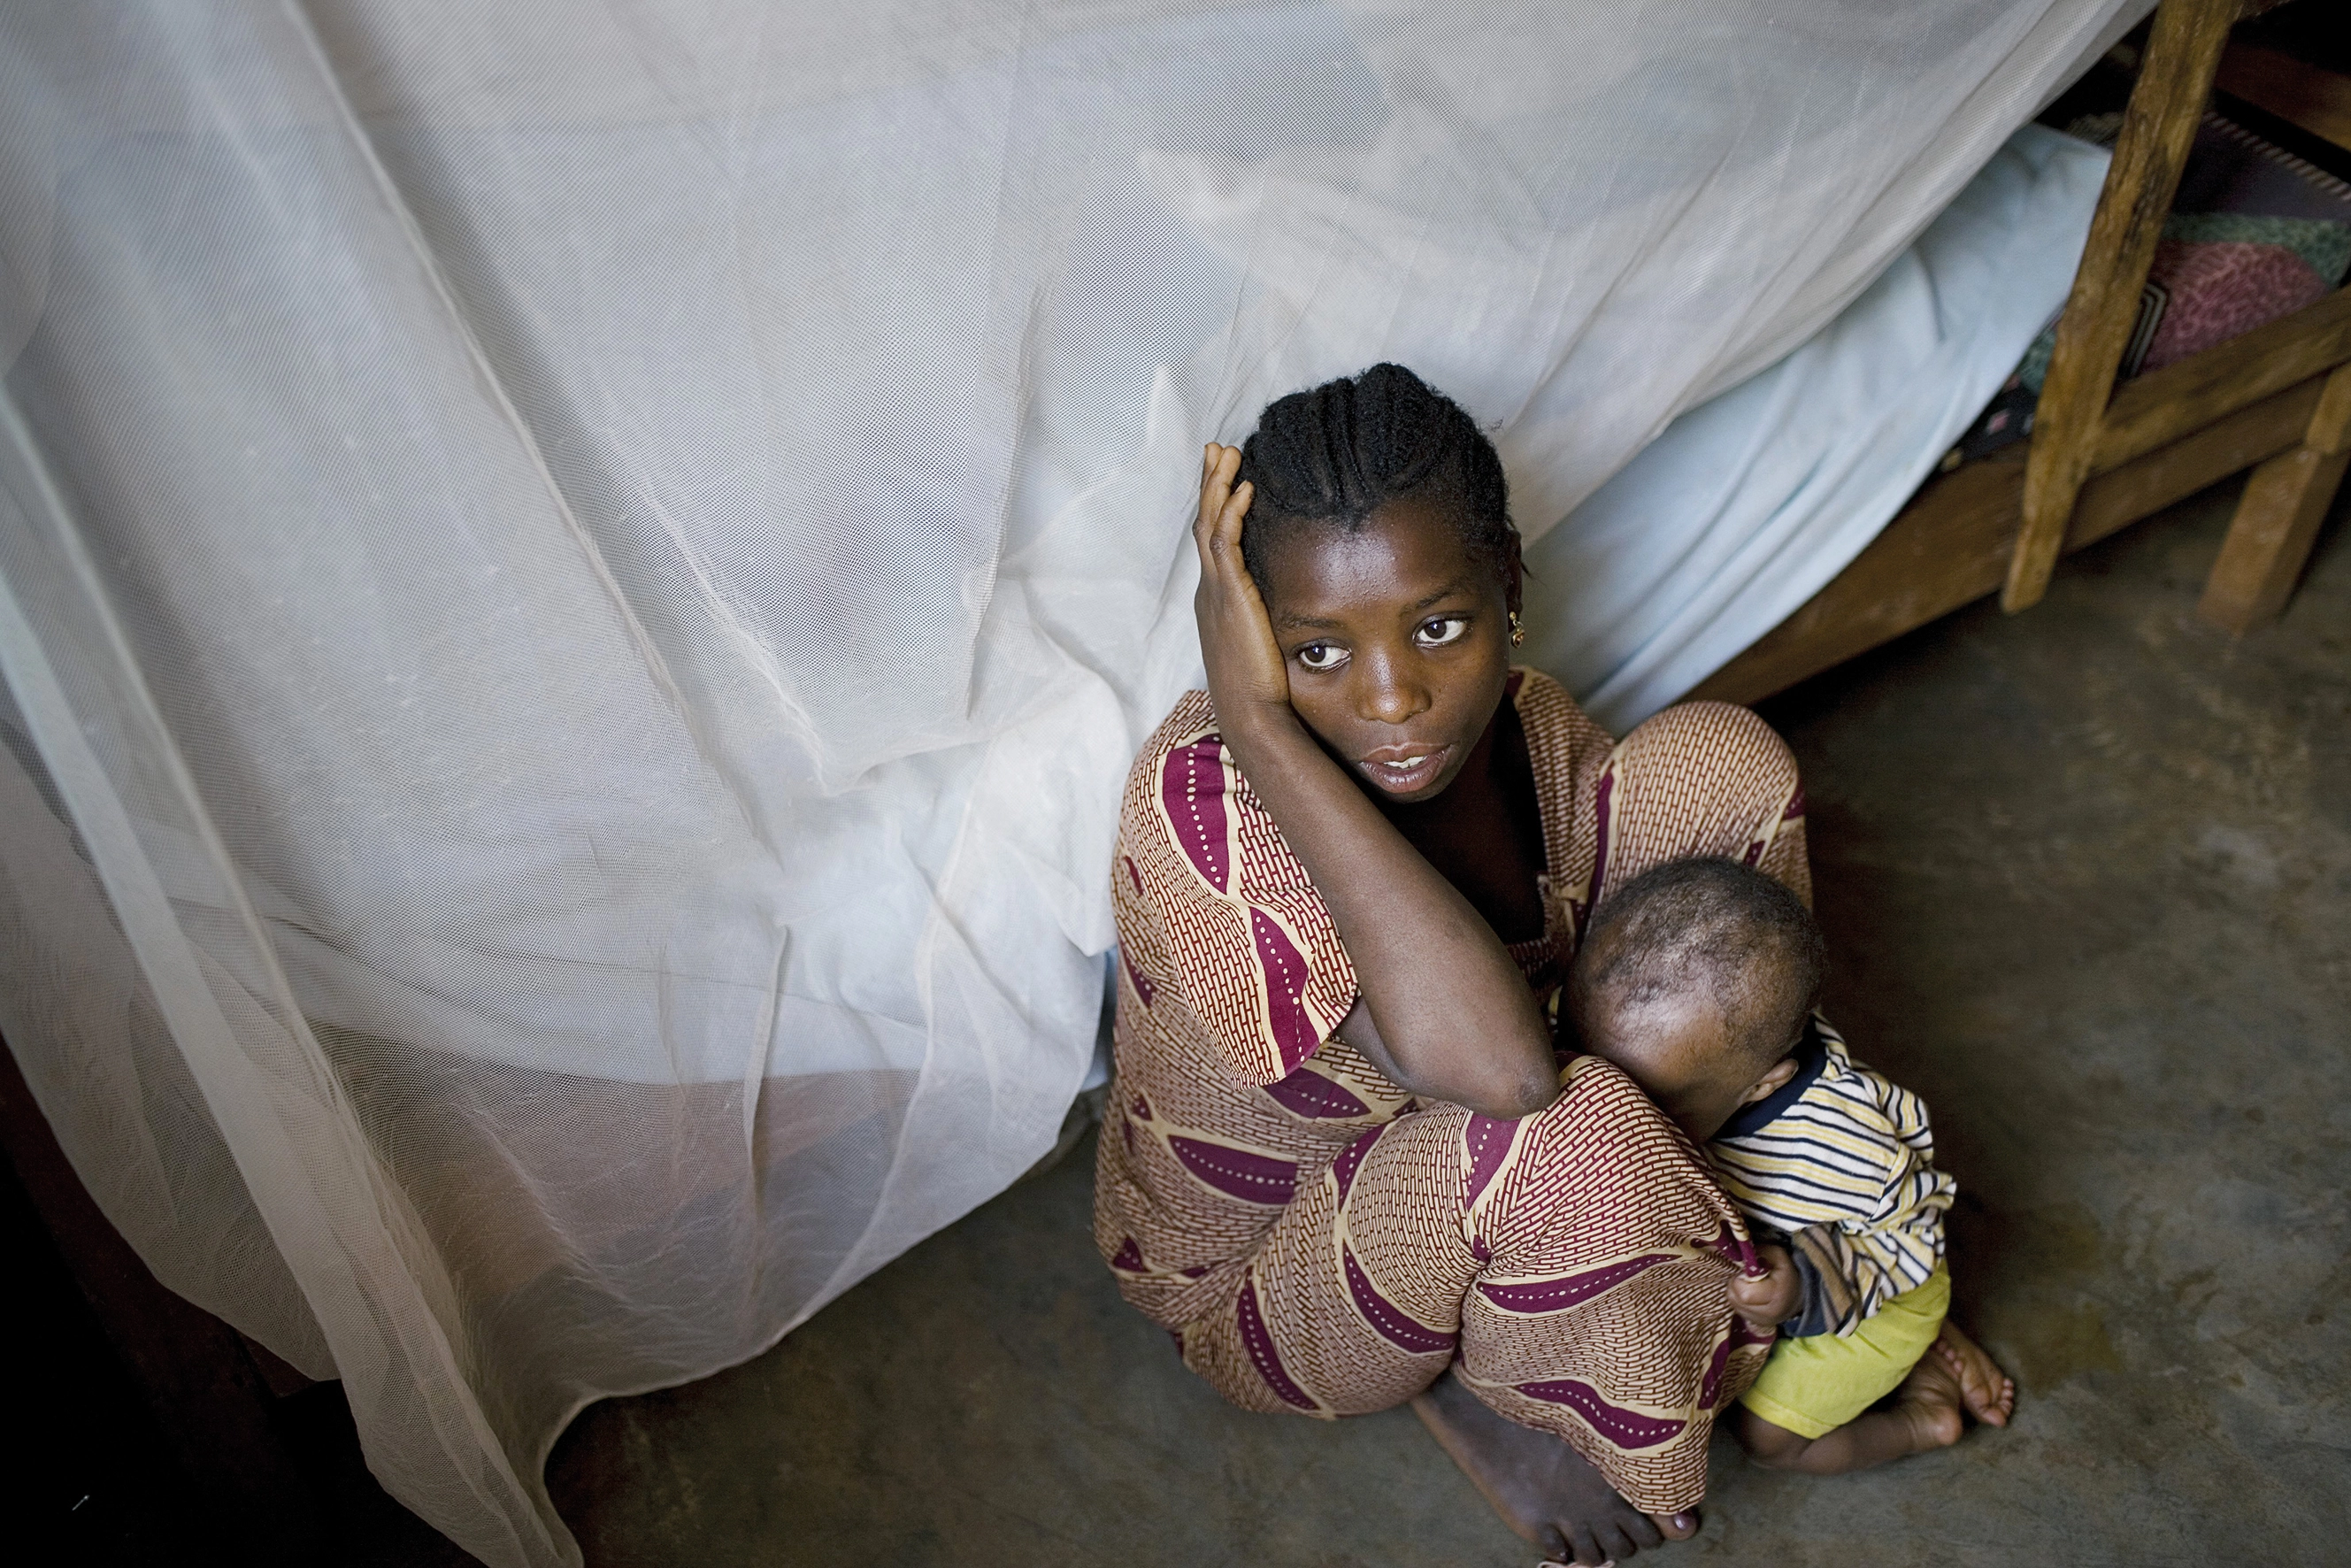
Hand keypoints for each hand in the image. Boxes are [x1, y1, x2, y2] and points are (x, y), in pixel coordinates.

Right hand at [1191, 444, 1290, 728]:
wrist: (1251, 714)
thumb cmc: (1259, 689)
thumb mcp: (1263, 643)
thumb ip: (1269, 618)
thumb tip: (1293, 606)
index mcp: (1214, 599)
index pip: (1211, 541)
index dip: (1215, 505)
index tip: (1224, 475)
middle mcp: (1208, 591)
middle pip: (1203, 523)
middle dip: (1209, 483)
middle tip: (1216, 448)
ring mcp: (1215, 592)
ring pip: (1209, 525)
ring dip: (1218, 486)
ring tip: (1228, 453)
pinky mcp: (1230, 596)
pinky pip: (1226, 544)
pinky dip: (1233, 512)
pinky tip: (1245, 488)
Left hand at [1728, 1243, 1800, 1332]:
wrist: (1799, 1295)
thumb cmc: (1787, 1272)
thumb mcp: (1778, 1255)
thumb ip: (1760, 1252)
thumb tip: (1742, 1254)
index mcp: (1776, 1295)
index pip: (1744, 1293)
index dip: (1739, 1279)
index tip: (1746, 1271)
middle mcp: (1769, 1313)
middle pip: (1735, 1299)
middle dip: (1735, 1284)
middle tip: (1746, 1277)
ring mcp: (1762, 1321)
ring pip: (1734, 1305)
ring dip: (1736, 1292)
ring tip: (1749, 1284)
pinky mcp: (1756, 1324)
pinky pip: (1738, 1310)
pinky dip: (1739, 1301)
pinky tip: (1750, 1294)